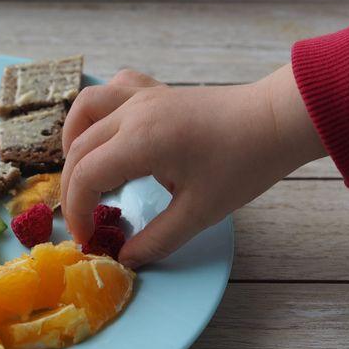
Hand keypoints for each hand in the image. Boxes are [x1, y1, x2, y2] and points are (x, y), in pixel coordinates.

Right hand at [60, 64, 325, 267]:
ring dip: (73, 142)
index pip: (86, 176)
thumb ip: (157, 240)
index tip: (86, 237)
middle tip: (84, 220)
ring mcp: (142, 96)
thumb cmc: (244, 165)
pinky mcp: (154, 90)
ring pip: (85, 109)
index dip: (77, 211)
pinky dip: (98, 111)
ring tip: (81, 172)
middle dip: (72, 189)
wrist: (277, 121)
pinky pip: (112, 90)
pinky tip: (107, 132)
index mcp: (141, 142)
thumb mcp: (200, 213)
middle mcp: (133, 113)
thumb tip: (126, 259)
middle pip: (79, 149)